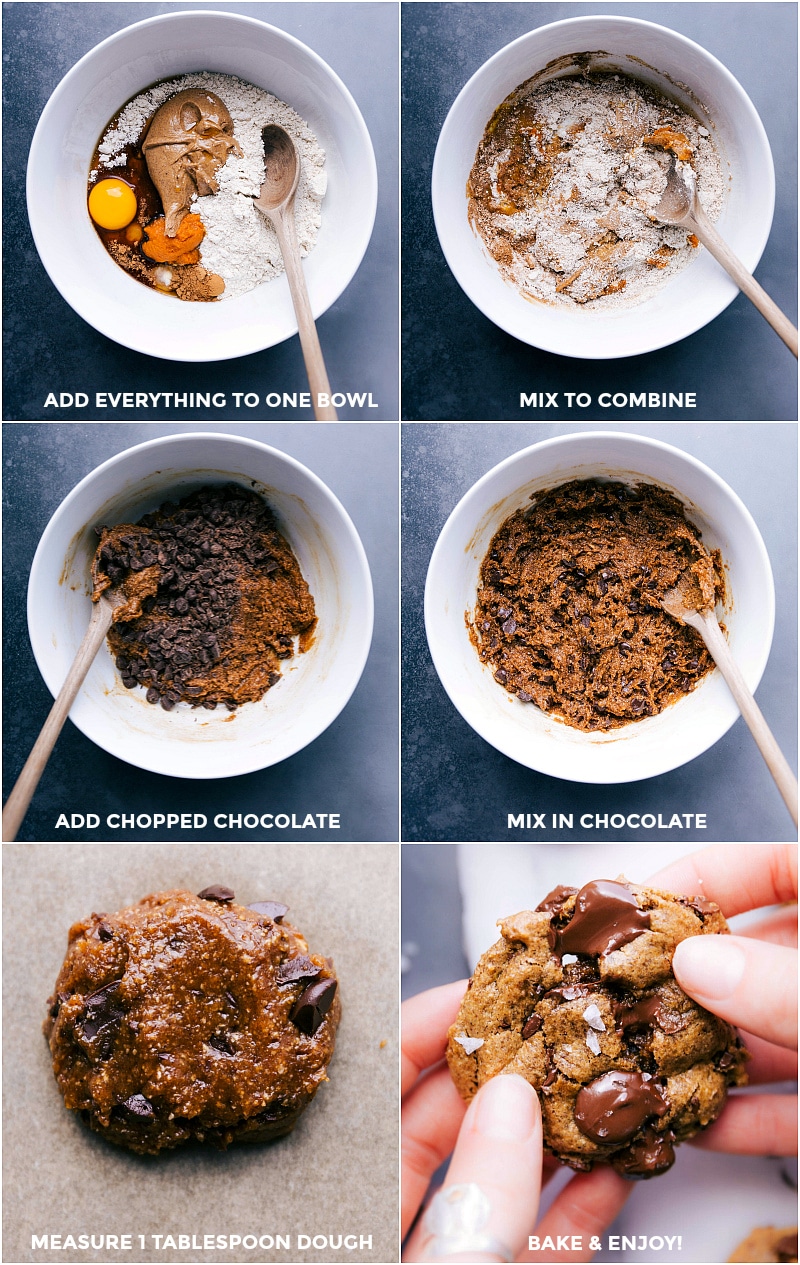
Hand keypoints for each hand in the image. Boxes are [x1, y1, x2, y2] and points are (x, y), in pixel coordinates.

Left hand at [402, 981, 630, 1261]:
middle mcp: (397, 1224)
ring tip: (595, 1083)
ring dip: (552, 1132)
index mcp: (361, 1200)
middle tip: (554, 1029)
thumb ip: (479, 1197)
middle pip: (445, 1122)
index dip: (423, 1031)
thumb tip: (512, 1102)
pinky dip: (579, 1204)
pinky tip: (615, 1170)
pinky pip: (541, 1239)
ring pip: (501, 1178)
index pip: (382, 1094)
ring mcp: (456, 1251)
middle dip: (504, 1073)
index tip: (480, 993)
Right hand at [650, 843, 796, 1156]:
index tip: (644, 901)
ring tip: (644, 1060)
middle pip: (757, 955)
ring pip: (765, 1034)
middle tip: (626, 988)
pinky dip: (746, 1117)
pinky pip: (790, 1105)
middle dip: (690, 976)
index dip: (707, 873)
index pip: (778, 864)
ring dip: (704, 1054)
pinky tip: (700, 1126)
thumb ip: (784, 988)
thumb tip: (699, 966)